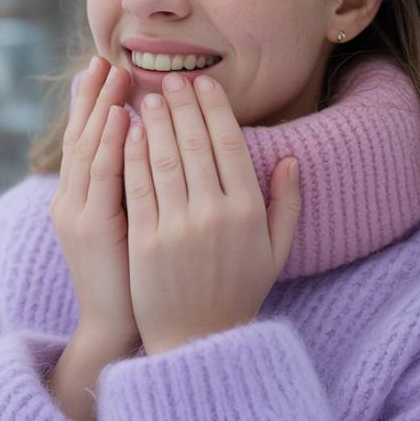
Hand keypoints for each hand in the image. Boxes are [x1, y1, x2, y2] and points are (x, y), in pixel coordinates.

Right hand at [50, 56, 139, 347]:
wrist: (117, 325)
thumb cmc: (135, 274)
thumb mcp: (130, 222)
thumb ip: (135, 183)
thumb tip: (154, 142)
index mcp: (81, 197)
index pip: (87, 138)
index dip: (94, 103)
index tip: (108, 68)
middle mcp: (71, 199)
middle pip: (80, 134)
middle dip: (92, 95)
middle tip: (105, 58)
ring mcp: (76, 211)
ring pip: (87, 147)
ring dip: (101, 107)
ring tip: (113, 73)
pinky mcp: (89, 226)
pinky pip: (100, 176)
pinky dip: (108, 143)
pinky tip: (120, 117)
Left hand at [123, 71, 300, 355]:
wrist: (198, 342)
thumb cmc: (239, 292)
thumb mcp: (276, 251)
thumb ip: (288, 203)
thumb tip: (290, 158)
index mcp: (248, 212)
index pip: (229, 145)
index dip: (215, 110)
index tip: (204, 84)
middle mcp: (215, 215)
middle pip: (195, 145)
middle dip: (182, 106)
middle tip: (172, 78)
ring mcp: (178, 228)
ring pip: (165, 160)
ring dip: (155, 123)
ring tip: (147, 97)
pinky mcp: (146, 242)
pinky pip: (139, 188)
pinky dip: (133, 156)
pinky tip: (129, 133)